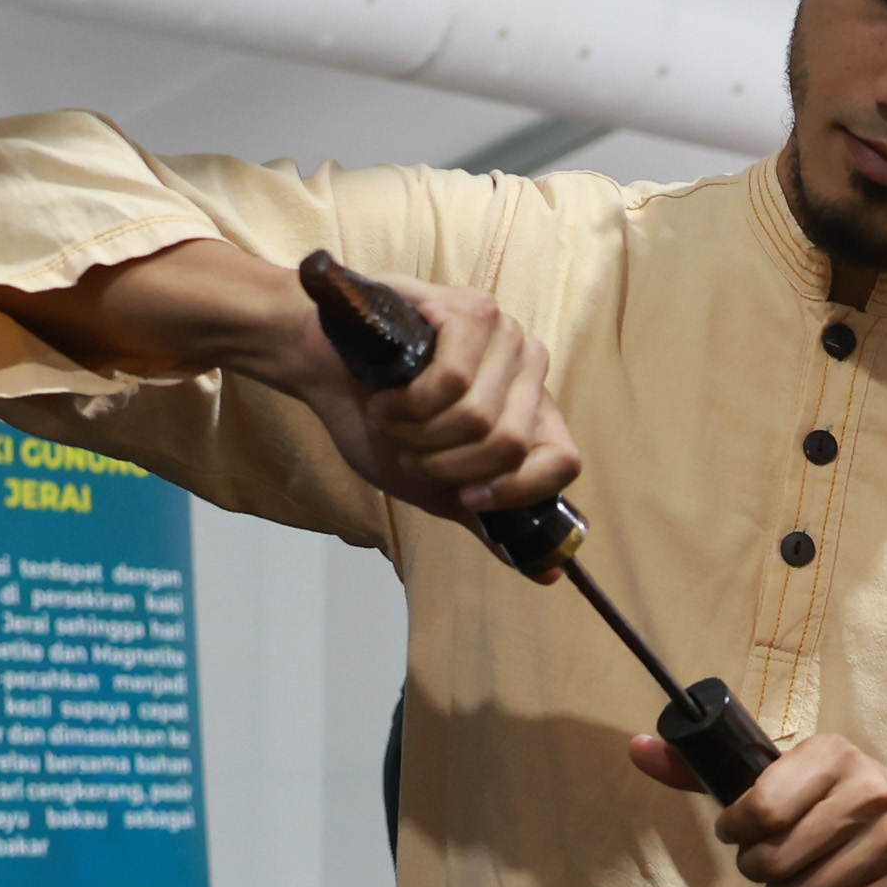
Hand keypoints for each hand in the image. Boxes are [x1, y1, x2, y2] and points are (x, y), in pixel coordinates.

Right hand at [281, 267, 575, 530]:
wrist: (322, 371)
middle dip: (444, 463)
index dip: (511, 490)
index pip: (564, 462)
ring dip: (419, 434)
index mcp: (532, 412)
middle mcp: (527, 370)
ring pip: (479, 418)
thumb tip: (548, 574)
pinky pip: (452, 383)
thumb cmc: (378, 423)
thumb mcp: (437, 486)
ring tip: (394, 418)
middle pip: (509, 445)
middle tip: (411, 447)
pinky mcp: (469, 312)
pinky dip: (408, 404)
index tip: (465, 496)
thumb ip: (489, 520)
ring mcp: (503, 336)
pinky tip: (388, 395)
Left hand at [638, 725, 886, 886]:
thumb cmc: (841, 800)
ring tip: (801, 881)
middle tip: (774, 863)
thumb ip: (706, 769)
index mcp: (832, 754)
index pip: (758, 809)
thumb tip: (638, 747)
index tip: (742, 832)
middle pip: (775, 862)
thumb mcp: (784, 774)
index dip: (737, 832)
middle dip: (762, 871)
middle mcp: (869, 790)